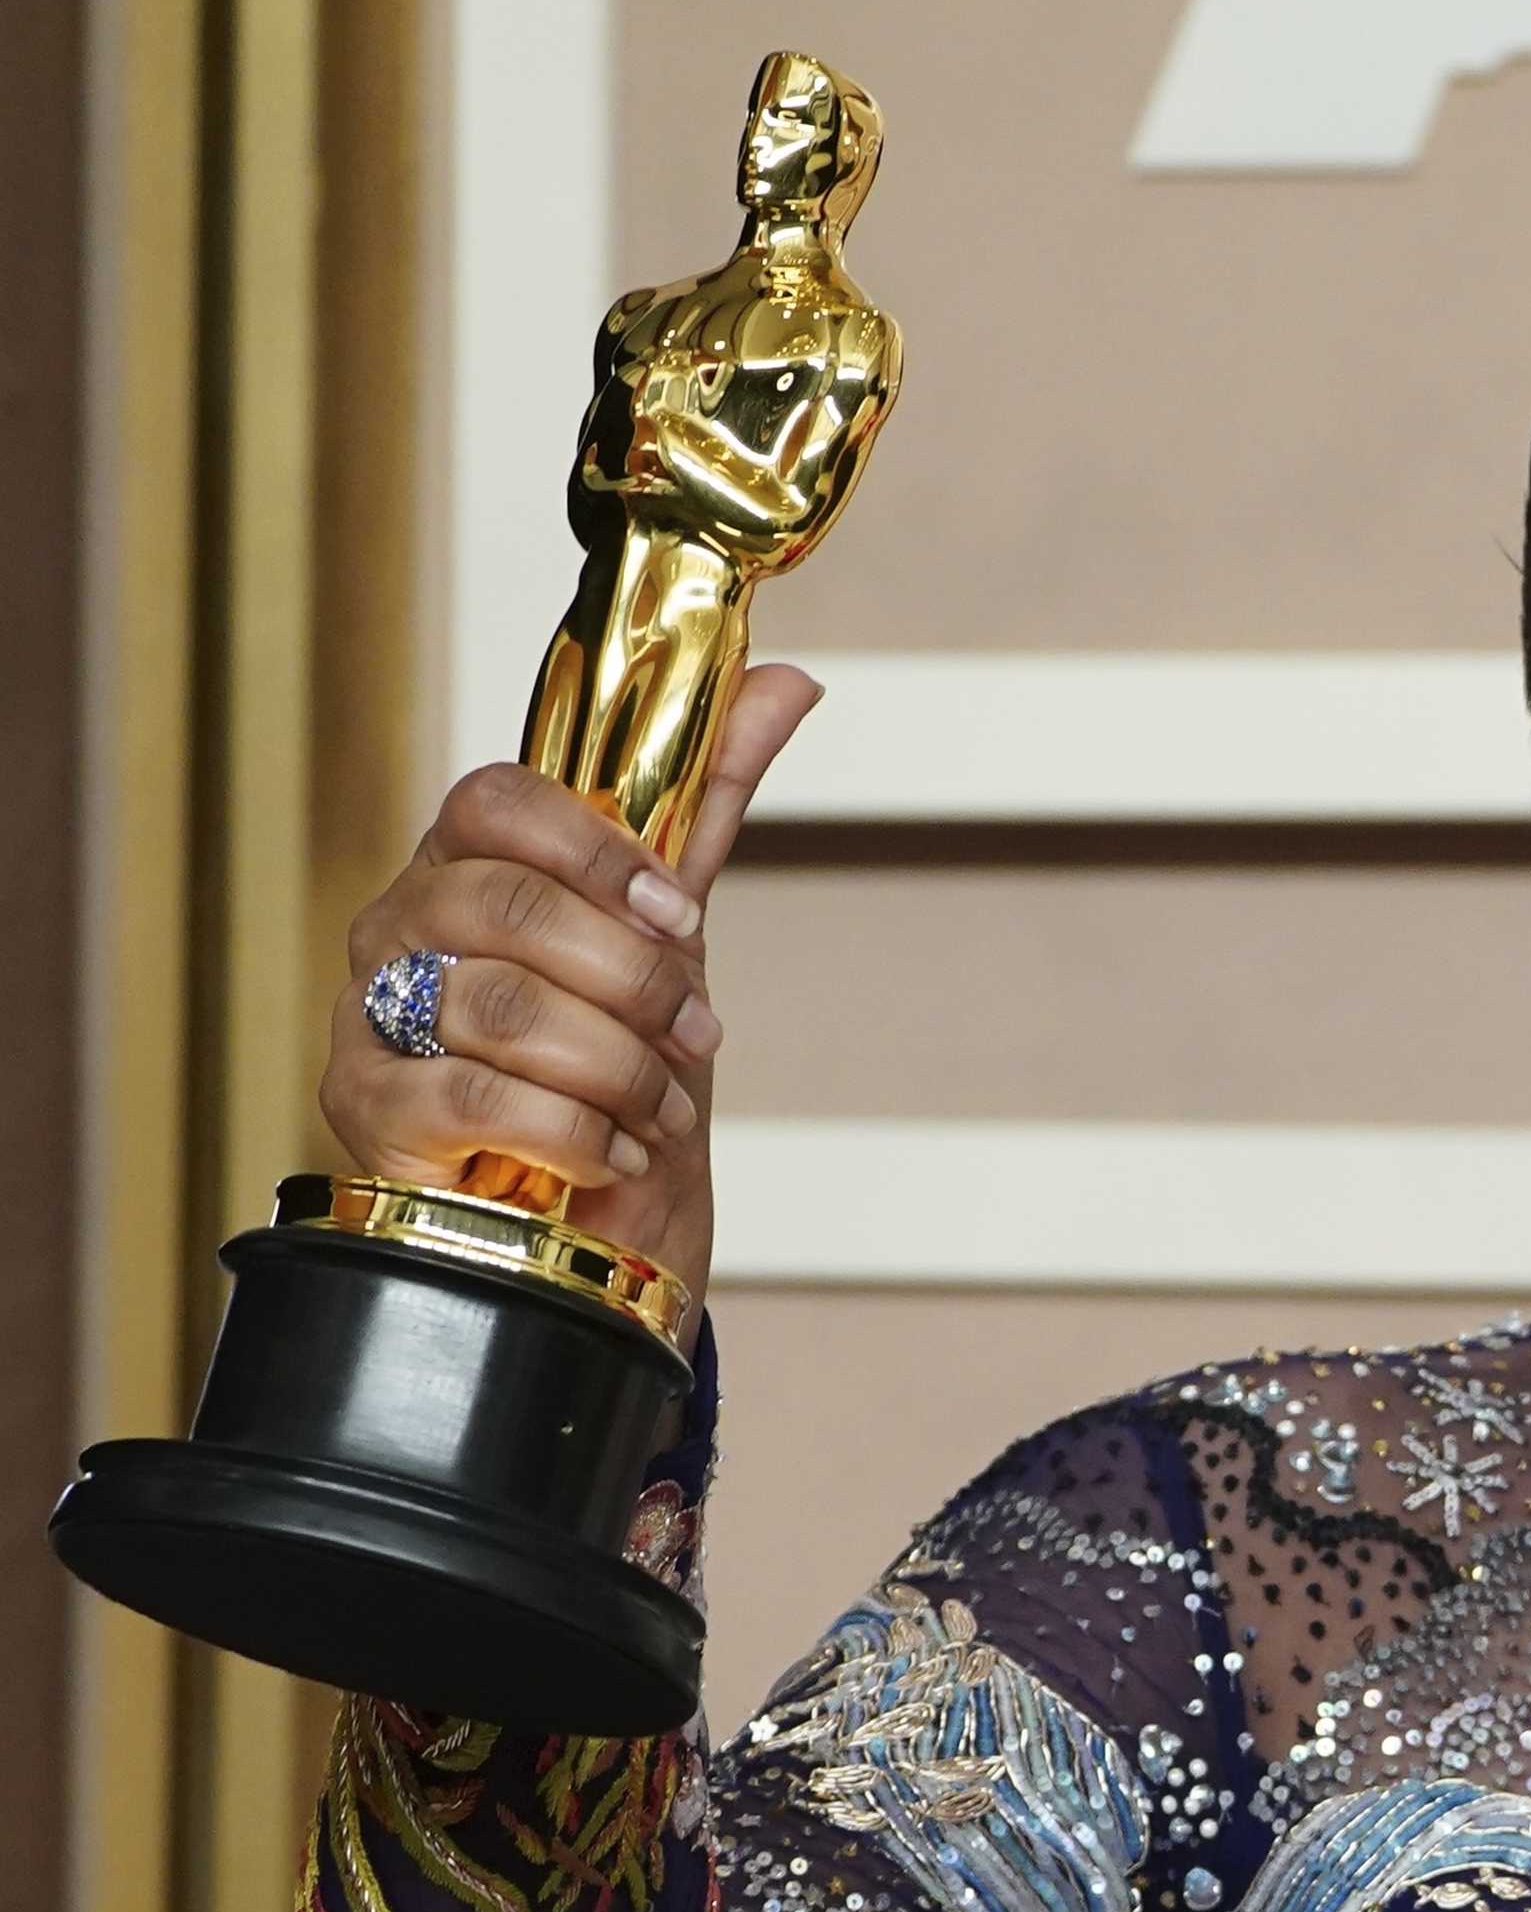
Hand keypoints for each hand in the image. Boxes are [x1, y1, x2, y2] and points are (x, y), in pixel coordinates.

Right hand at [314, 661, 821, 1296]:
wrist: (602, 1227)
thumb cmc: (619, 1071)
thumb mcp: (671, 936)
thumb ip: (703, 807)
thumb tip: (786, 684)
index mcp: (464, 867)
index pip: (496, 800)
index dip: (598, 854)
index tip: (682, 918)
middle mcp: (396, 928)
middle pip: (508, 909)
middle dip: (632, 981)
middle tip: (691, 1035)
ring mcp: (367, 1016)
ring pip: (501, 1006)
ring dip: (617, 1067)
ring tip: (657, 1107)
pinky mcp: (363, 1110)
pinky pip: (476, 1098)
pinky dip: (576, 1130)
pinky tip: (611, 1151)